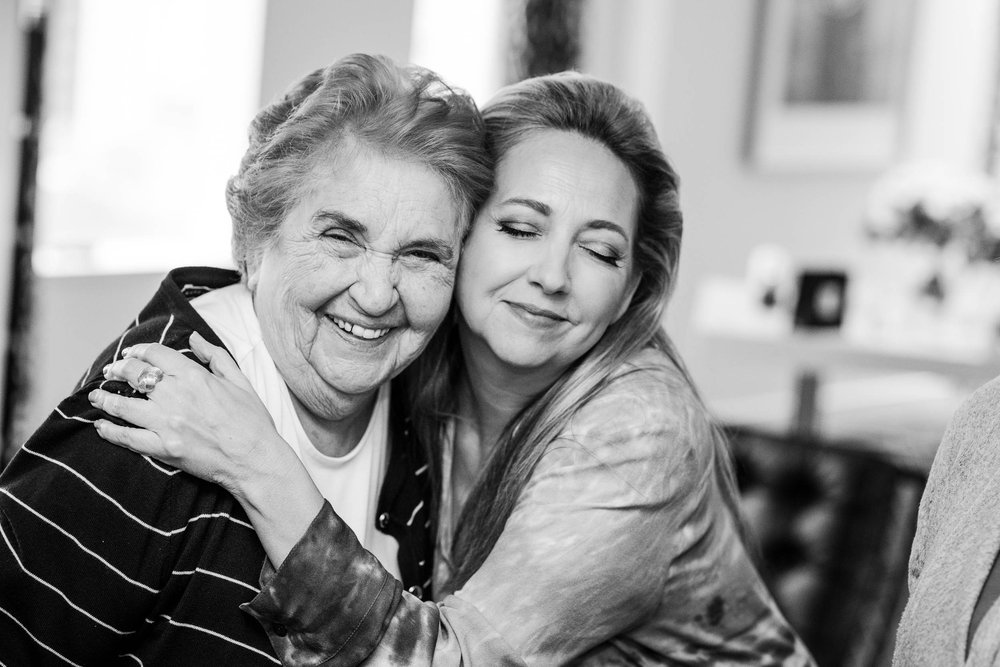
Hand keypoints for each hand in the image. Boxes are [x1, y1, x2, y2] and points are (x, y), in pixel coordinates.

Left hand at [89, 331, 282, 496]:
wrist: (256, 459)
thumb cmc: (252, 421)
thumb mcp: (240, 380)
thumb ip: (215, 356)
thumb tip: (195, 338)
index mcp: (194, 376)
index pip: (155, 355)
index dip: (138, 351)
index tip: (131, 353)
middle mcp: (175, 396)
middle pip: (134, 375)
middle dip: (118, 370)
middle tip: (110, 371)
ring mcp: (166, 423)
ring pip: (124, 406)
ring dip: (105, 399)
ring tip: (96, 396)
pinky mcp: (163, 448)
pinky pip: (128, 438)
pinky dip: (110, 431)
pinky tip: (101, 426)